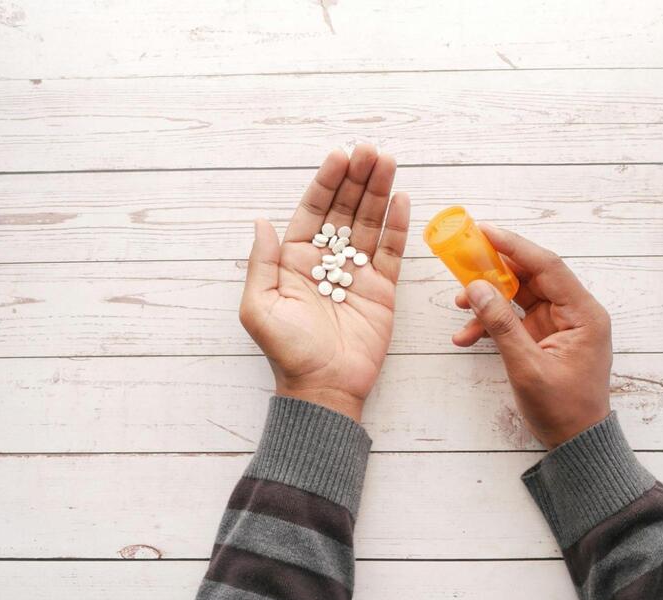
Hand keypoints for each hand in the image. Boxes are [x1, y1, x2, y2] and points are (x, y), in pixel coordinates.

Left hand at [239, 145, 409, 421]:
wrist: (324, 387)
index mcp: (295, 260)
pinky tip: (402, 199)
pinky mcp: (382, 288)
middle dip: (357, 178)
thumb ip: (262, 263)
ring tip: (387, 162)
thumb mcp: (260, 306)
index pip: (313, 211)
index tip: (338, 156)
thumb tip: (261, 222)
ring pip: (369, 223)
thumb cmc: (287, 351)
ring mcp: (357, 272)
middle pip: (345, 210)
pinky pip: (391, 251)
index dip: (326, 183)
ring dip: (379, 192)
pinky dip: (397, 225)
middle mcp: (327, 260)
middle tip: (369, 150)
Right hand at [452, 225, 611, 447]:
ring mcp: (559, 324)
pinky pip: (515, 318)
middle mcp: (575, 312)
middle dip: (495, 271)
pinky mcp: (545, 337)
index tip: (484, 231)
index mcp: (583, 314)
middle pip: (531, 276)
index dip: (514, 246)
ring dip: (489, 299)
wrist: (576, 443)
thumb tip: (478, 288)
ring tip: (460, 306)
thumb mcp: (527, 367)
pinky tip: (467, 336)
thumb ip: (502, 325)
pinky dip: (492, 324)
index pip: (547, 266)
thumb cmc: (563, 410)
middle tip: (463, 260)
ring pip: (519, 296)